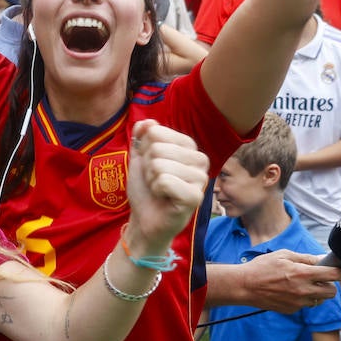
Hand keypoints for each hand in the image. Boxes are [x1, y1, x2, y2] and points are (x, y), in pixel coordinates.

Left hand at [123, 120, 209, 252]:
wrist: (144, 218)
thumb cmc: (146, 188)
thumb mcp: (139, 158)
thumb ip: (142, 137)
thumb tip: (147, 122)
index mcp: (189, 146)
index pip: (156, 132)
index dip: (144, 151)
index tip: (151, 166)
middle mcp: (200, 159)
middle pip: (157, 149)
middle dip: (147, 167)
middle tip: (155, 181)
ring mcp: (201, 178)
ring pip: (160, 165)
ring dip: (151, 180)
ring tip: (160, 190)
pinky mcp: (196, 197)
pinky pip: (165, 181)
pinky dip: (157, 190)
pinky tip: (164, 198)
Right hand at [237, 251, 340, 313]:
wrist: (244, 286)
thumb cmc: (262, 267)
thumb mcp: (284, 255)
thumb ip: (305, 258)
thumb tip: (321, 259)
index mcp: (303, 273)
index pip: (333, 274)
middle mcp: (303, 290)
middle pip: (331, 292)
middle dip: (330, 285)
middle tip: (322, 279)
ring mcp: (298, 302)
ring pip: (319, 300)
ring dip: (317, 293)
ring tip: (304, 285)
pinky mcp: (292, 310)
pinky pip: (306, 305)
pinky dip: (304, 299)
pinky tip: (291, 292)